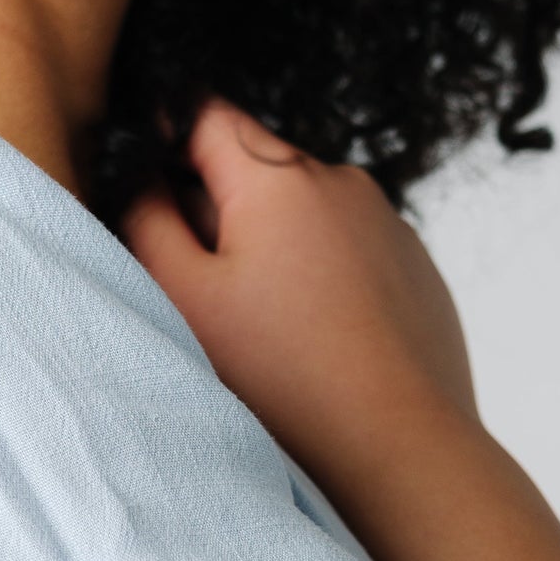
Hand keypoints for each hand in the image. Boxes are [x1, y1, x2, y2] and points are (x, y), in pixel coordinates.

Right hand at [122, 100, 480, 487]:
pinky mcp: (416, 270)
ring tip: (269, 332)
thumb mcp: (185, 296)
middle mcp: (341, 182)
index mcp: (278, 176)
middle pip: (256, 168)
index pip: (205, 114)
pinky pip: (351, 255)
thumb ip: (147, 219)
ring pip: (305, 215)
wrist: (400, 446)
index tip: (151, 190)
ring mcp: (388, 224)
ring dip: (274, 250)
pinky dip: (324, 283)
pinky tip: (317, 345)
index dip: (166, 140)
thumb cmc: (285, 379)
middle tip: (207, 294)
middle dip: (220, 213)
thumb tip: (143, 176)